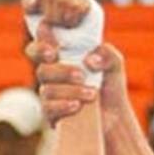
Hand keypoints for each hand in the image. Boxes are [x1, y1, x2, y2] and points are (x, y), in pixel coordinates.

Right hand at [25, 0, 129, 127]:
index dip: (42, 41)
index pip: (43, 38)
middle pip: (39, 64)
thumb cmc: (109, 85)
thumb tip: (89, 60)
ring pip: (47, 88)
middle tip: (76, 72)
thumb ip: (107, 54)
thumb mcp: (114, 64)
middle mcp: (51, 71)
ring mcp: (49, 93)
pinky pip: (47, 108)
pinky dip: (63, 105)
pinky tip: (77, 106)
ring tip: (92, 94)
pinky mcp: (50, 113)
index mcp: (62, 53)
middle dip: (56, 67)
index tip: (55, 49)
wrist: (113, 116)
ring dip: (70, 90)